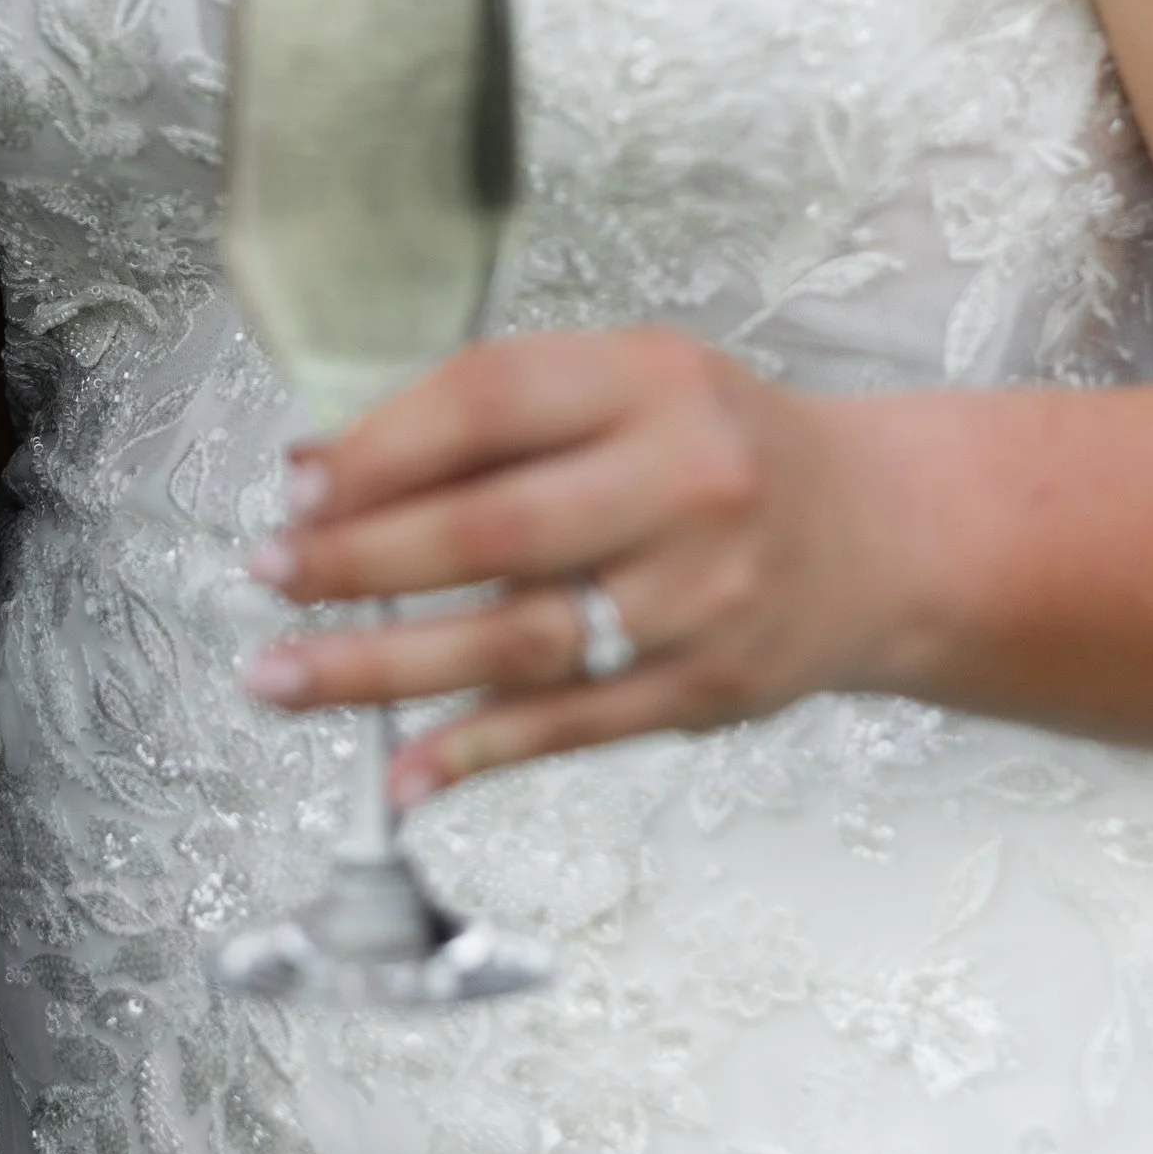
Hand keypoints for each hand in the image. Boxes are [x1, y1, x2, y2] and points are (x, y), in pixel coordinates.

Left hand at [241, 327, 926, 803]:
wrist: (884, 535)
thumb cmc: (724, 448)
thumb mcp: (630, 382)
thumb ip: (499, 413)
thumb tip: (330, 466)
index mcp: (651, 381)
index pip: (490, 401)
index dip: (378, 446)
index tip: (296, 483)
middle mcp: (684, 484)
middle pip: (492, 529)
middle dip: (358, 560)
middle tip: (268, 573)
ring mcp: (699, 596)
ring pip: (517, 641)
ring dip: (383, 667)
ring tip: (284, 674)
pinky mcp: (705, 689)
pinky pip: (569, 728)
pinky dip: (473, 752)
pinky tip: (399, 772)